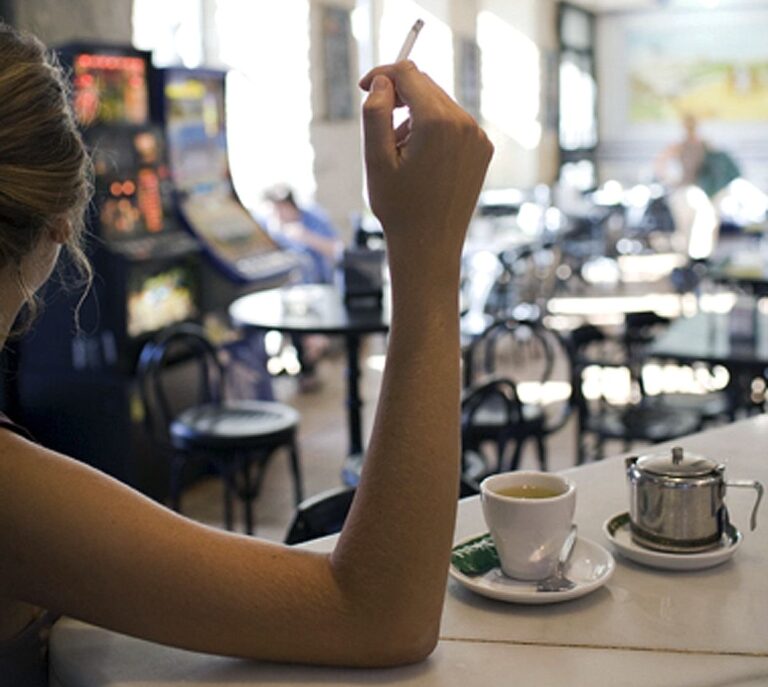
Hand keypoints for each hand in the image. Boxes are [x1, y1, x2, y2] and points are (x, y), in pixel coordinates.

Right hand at [359, 62, 492, 279]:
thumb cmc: (400, 209)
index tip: (364, 88)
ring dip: (415, 118)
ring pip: (439, 105)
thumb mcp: (375, 159)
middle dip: (398, 100)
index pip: (409, 74)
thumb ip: (375, 113)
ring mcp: (478, 137)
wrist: (429, 247)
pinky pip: (453, 124)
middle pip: (425, 87)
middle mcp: (465, 124)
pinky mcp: (482, 150)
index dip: (382, 75)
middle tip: (381, 135)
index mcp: (438, 122)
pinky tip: (421, 163)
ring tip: (402, 156)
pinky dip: (433, 131)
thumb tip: (382, 82)